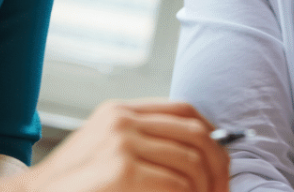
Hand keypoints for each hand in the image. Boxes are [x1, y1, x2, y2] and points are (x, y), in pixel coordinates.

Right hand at [10, 99, 229, 191]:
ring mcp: (122, 142)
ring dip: (206, 189)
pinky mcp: (122, 170)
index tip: (221, 161)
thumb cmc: (70, 185)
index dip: (213, 134)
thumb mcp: (105, 151)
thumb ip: (142, 143)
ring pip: (191, 163)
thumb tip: (199, 156)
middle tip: (223, 191)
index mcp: (119, 111)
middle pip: (196, 134)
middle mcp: (122, 120)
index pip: (184, 110)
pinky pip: (176, 184)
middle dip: (219, 166)